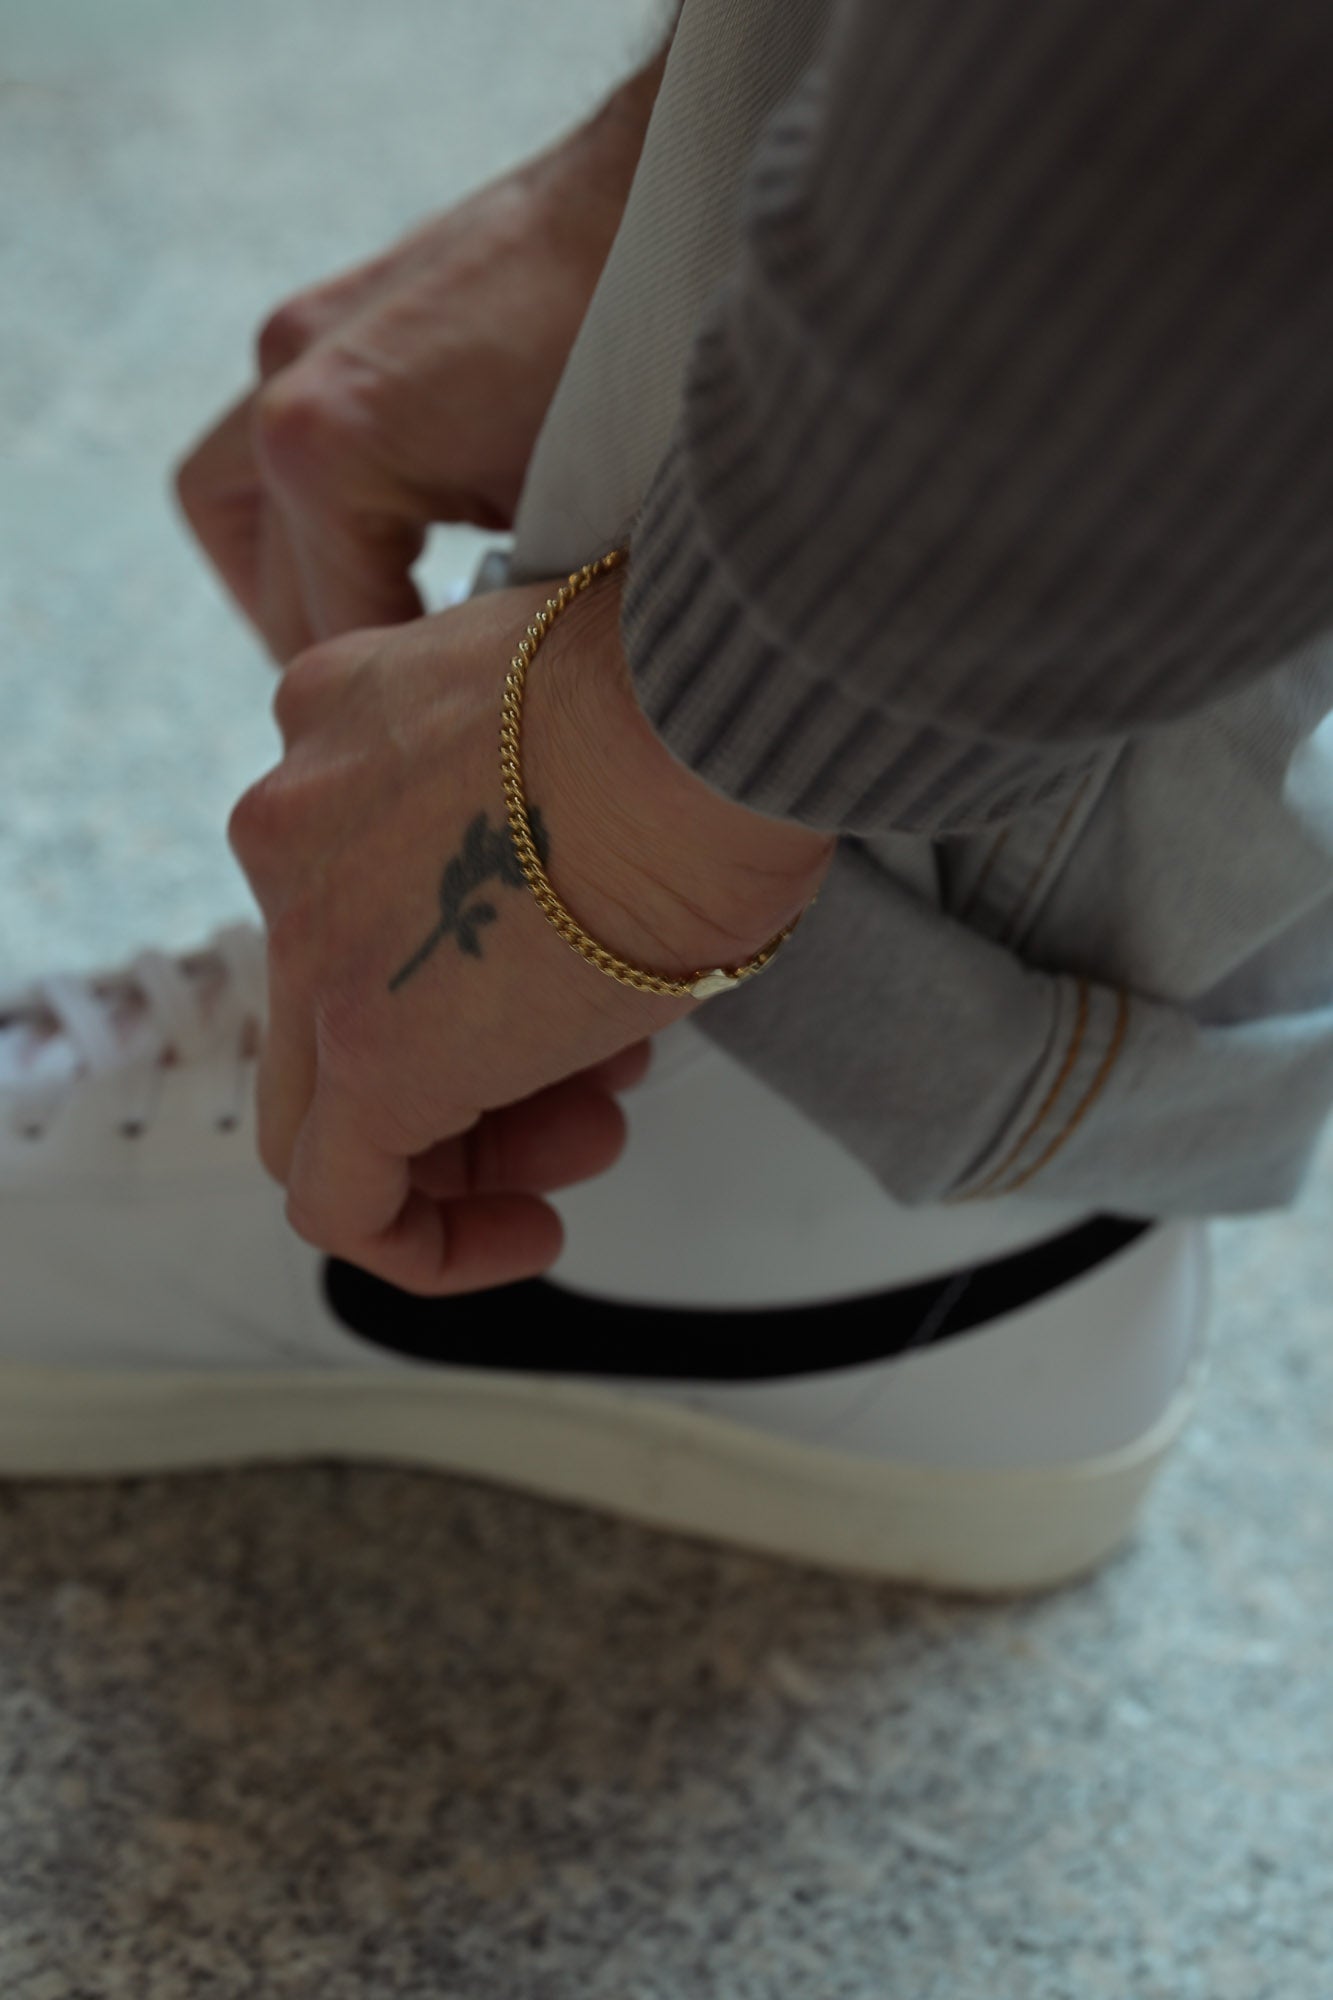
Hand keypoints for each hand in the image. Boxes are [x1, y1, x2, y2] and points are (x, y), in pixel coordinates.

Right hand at [174, 61, 661, 661]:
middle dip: (346, 666)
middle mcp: (284, 390)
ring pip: (233, 515)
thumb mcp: (567, 527)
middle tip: (420, 718)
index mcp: (327, 452)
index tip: (465, 753)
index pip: (336, 640)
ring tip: (376, 645)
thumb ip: (487, 615)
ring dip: (290, 589)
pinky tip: (395, 558)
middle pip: (273, 591)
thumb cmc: (635, 368)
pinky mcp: (324, 312)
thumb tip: (462, 696)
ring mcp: (293, 339)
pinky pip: (266, 447)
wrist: (665, 203)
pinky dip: (311, 516)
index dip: (403, 713)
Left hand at [228, 570, 832, 1293]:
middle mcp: (295, 827)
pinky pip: (341, 1202)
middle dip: (468, 1063)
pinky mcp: (366, 1053)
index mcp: (341, 721)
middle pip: (334, 1000)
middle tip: (586, 1089)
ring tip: (597, 1134)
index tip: (550, 990)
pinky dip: (425, 1244)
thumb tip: (581, 910)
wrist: (707, 713)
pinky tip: (528, 1234)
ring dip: (475, 1143)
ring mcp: (314, 941)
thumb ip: (535, 798)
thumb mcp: (586, 724)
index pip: (353, 883)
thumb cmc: (699, 703)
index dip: (458, 960)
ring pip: (330, 1102)